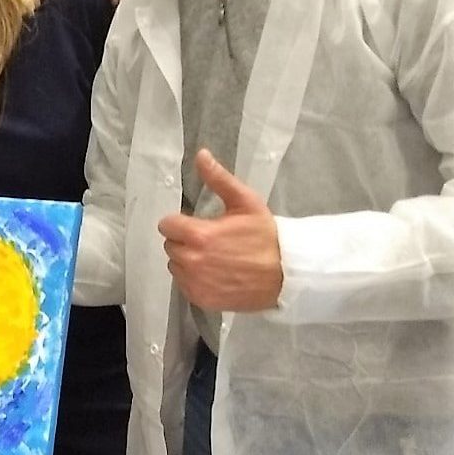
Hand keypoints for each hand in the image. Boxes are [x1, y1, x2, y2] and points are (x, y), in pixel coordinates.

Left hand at [157, 149, 282, 311]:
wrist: (287, 274)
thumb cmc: (266, 236)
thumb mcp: (246, 202)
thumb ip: (218, 179)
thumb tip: (200, 155)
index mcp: (198, 235)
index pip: (166, 225)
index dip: (180, 222)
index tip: (195, 224)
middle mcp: (191, 261)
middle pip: (170, 245)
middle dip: (185, 241)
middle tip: (209, 240)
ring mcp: (195, 283)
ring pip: (176, 266)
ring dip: (187, 260)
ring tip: (213, 257)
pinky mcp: (201, 299)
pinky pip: (184, 285)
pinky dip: (194, 280)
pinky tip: (215, 273)